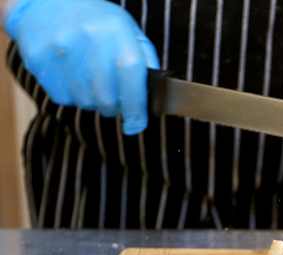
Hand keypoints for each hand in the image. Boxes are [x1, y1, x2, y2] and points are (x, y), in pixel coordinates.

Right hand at [4, 0, 159, 134]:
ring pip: (84, 101)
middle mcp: (87, 38)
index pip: (131, 74)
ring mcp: (59, 49)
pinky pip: (61, 97)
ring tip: (90, 80)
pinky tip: (71, 76)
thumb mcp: (129, 32)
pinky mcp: (38, 60)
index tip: (137, 124)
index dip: (136, 106)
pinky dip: (71, 95)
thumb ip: (145, 62)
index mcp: (115, 30)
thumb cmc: (97, 22)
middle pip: (106, 97)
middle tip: (114, 101)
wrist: (48, 3)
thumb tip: (154, 99)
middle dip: (114, 108)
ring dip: (92, 100)